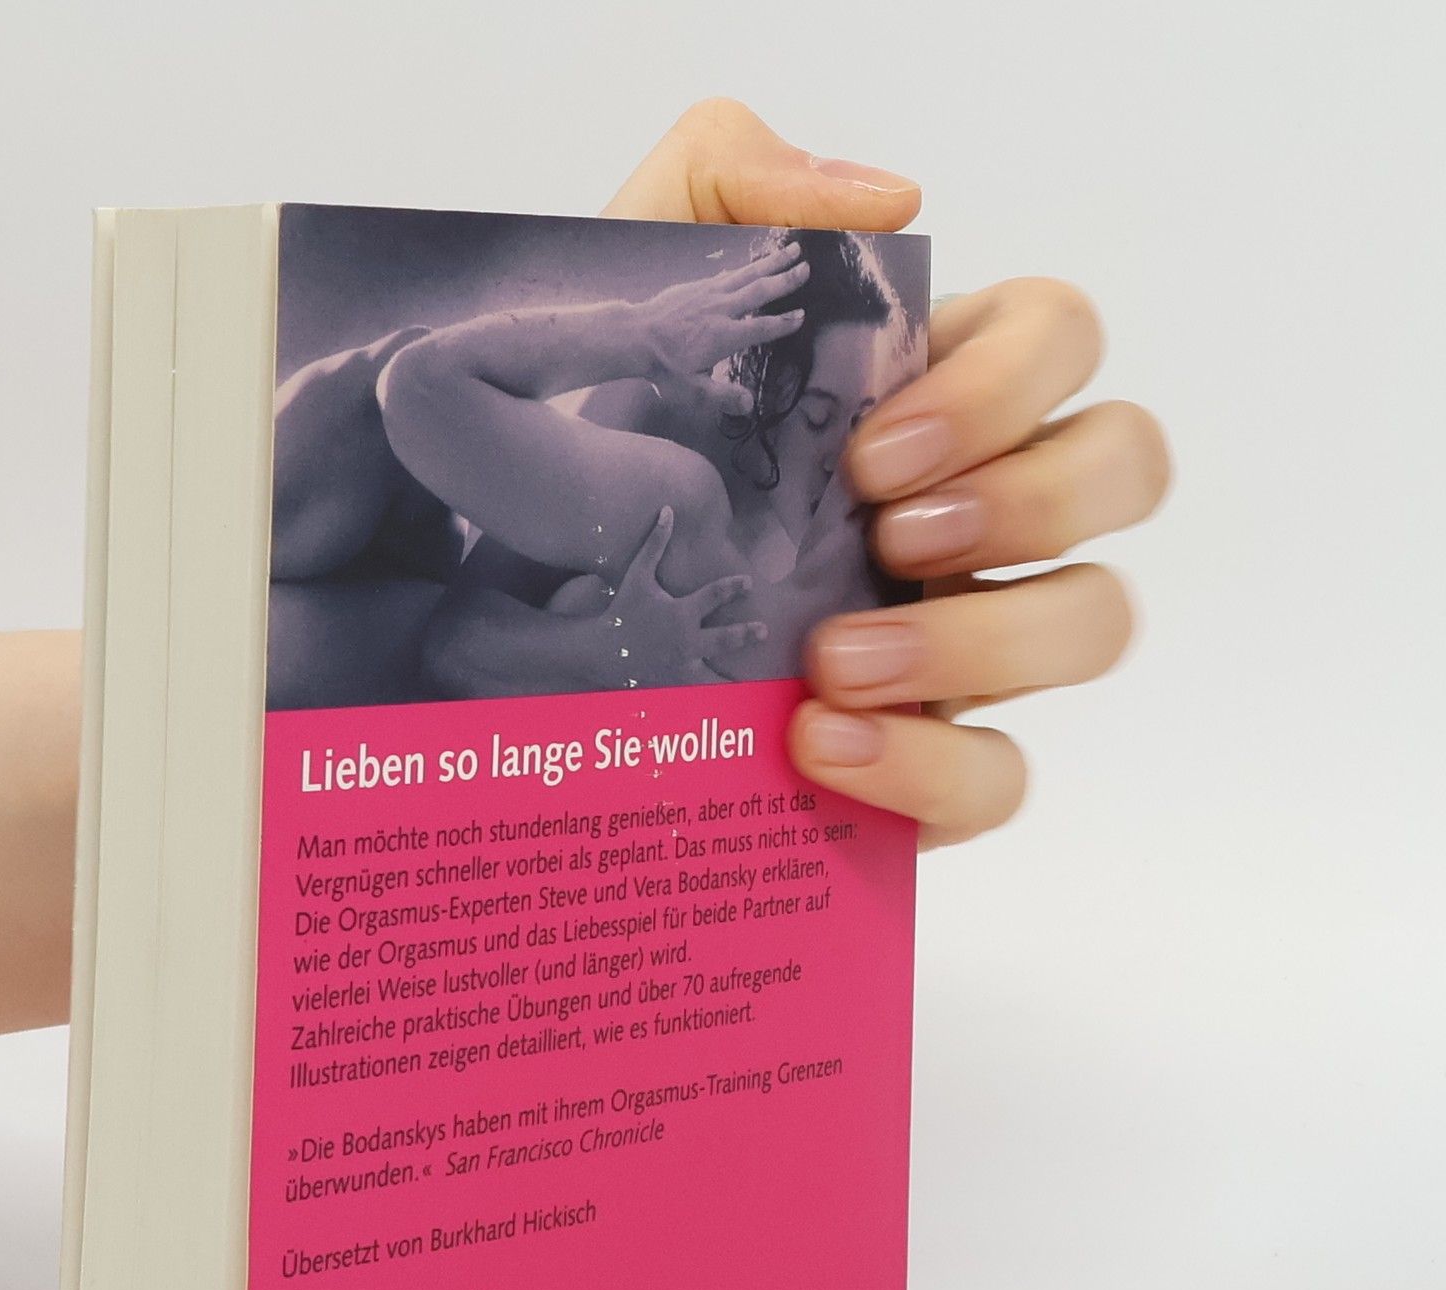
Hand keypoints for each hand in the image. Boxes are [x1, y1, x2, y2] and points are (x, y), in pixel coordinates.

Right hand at [553, 506, 764, 686]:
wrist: (601, 650)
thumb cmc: (621, 609)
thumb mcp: (637, 575)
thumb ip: (655, 544)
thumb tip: (668, 510)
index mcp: (681, 612)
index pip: (714, 596)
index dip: (733, 587)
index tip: (747, 583)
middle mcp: (685, 640)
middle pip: (725, 638)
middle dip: (745, 634)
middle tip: (762, 630)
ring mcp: (681, 665)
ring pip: (715, 674)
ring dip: (734, 679)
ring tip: (752, 685)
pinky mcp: (673, 683)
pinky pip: (696, 692)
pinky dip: (710, 699)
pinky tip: (726, 707)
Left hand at [604, 99, 1168, 848]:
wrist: (498, 606)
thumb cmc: (582, 449)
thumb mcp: (618, 289)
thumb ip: (722, 181)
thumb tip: (888, 201)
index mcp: (925, 385)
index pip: (1060, 339)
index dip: (1005, 386)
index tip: (868, 451)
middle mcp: (967, 506)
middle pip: (1122, 469)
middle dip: (1031, 499)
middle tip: (890, 533)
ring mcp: (958, 636)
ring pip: (1093, 623)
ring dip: (986, 638)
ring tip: (834, 659)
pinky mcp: (915, 757)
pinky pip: (999, 777)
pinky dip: (930, 767)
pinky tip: (817, 745)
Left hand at [633, 247, 811, 410]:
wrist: (634, 336)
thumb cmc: (662, 367)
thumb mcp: (691, 390)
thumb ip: (722, 396)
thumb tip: (748, 405)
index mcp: (725, 336)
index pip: (762, 327)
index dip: (784, 323)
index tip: (802, 315)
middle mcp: (721, 309)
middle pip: (760, 290)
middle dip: (786, 279)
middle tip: (808, 267)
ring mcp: (709, 293)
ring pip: (747, 274)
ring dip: (772, 261)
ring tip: (793, 248)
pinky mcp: (697, 285)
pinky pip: (727, 273)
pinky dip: (744, 268)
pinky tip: (750, 266)